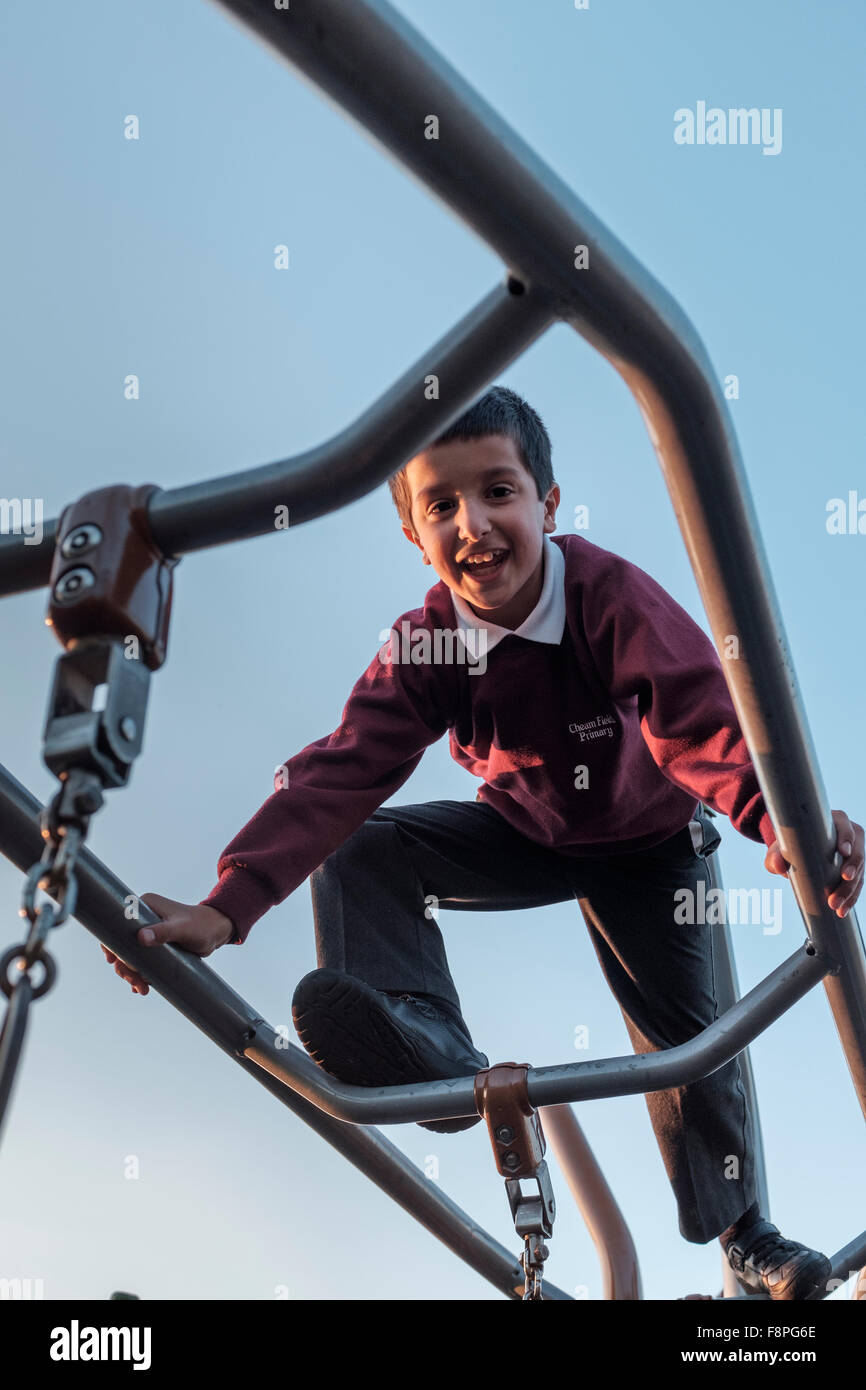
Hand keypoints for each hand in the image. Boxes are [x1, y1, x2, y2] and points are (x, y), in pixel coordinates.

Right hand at [100, 894, 235, 995]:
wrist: (217, 931)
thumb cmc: (201, 925)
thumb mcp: (182, 929)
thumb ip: (164, 932)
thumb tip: (141, 938)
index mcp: (144, 906)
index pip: (117, 924)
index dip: (110, 943)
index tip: (113, 961)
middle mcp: (143, 918)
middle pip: (122, 944)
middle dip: (124, 966)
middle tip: (134, 981)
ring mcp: (148, 932)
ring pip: (130, 955)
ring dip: (132, 973)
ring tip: (142, 988)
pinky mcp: (155, 944)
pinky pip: (141, 960)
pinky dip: (140, 974)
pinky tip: (142, 987)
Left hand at [764, 809, 863, 917]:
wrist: (794, 852)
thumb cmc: (788, 844)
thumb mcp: (778, 848)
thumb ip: (774, 855)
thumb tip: (777, 866)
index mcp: (833, 822)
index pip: (845, 826)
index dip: (847, 837)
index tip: (844, 852)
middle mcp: (848, 836)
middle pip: (856, 853)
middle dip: (851, 873)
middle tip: (839, 886)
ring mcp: (854, 853)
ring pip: (859, 872)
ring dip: (850, 891)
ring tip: (837, 907)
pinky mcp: (854, 868)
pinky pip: (857, 883)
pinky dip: (851, 897)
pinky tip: (842, 909)